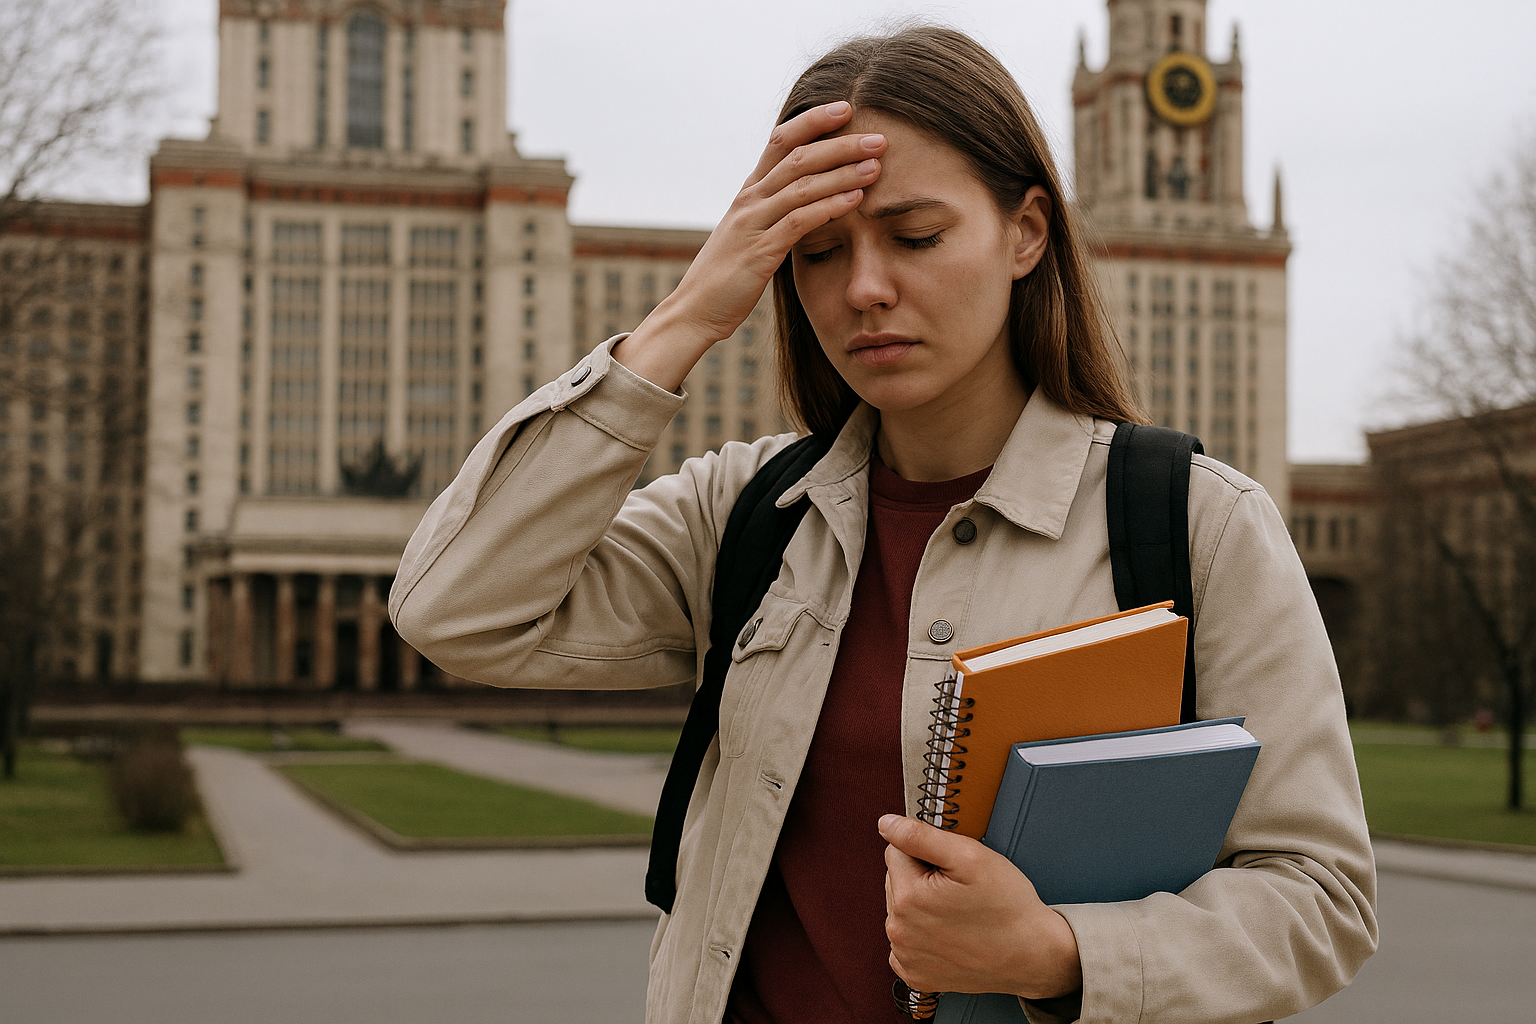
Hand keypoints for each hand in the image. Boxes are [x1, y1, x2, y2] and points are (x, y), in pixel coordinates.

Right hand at [613, 101, 886, 391]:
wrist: (695, 311)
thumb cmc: (727, 277)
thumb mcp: (751, 235)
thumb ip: (775, 214)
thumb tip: (809, 201)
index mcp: (749, 193)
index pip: (780, 141)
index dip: (812, 121)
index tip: (845, 109)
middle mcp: (749, 201)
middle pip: (797, 156)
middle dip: (839, 144)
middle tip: (878, 137)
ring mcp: (752, 224)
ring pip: (801, 185)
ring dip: (842, 173)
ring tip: (875, 165)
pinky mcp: (760, 252)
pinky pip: (798, 221)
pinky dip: (829, 207)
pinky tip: (855, 201)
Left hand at [880, 814, 1082, 1000]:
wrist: (1033, 955)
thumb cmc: (1008, 906)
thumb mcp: (971, 856)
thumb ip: (921, 835)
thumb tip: (886, 824)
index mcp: (907, 898)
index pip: (896, 851)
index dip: (927, 852)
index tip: (952, 869)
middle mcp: (899, 931)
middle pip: (897, 880)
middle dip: (923, 878)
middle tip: (959, 891)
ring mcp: (905, 956)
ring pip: (901, 909)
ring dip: (922, 905)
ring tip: (959, 913)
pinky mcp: (914, 974)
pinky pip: (906, 941)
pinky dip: (923, 935)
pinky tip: (949, 935)